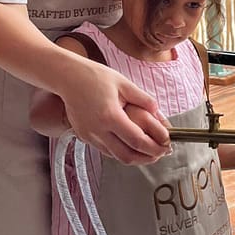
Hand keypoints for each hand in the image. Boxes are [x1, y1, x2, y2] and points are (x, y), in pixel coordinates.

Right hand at [0, 3, 171, 164]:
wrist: (67, 77)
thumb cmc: (95, 76)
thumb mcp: (124, 84)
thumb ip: (144, 100)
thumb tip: (160, 113)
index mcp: (110, 116)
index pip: (138, 140)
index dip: (156, 146)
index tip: (167, 144)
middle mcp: (98, 130)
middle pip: (128, 156)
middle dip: (148, 157)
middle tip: (162, 152)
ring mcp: (89, 135)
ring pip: (117, 157)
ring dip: (137, 158)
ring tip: (151, 152)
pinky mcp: (85, 137)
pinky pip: (107, 151)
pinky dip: (123, 152)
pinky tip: (134, 147)